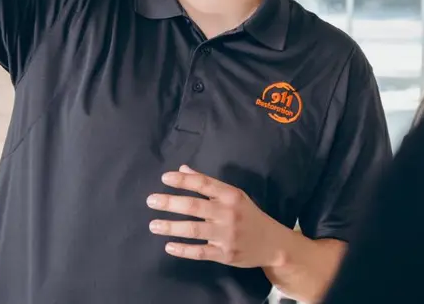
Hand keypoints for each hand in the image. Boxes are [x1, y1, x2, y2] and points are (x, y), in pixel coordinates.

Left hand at [147, 165, 285, 267]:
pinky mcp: (225, 254)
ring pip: (194, 229)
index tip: (164, 178)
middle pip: (194, 206)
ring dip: (171, 226)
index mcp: (230, 195)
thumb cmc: (248, 215)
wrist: (273, 243)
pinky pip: (201, 252)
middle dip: (170, 202)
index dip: (183, 180)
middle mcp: (228, 213)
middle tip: (150, 201)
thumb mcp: (232, 195)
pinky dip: (183, 250)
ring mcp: (227, 235)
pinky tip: (169, 246)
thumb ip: (207, 183)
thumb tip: (183, 169)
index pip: (203, 184)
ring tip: (153, 225)